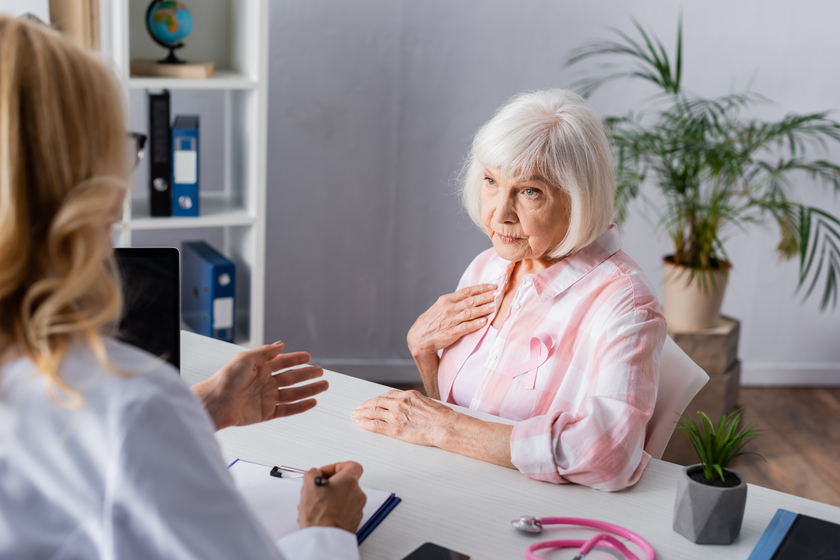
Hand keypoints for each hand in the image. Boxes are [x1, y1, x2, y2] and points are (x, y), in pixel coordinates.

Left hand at [192, 341, 327, 429]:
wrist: (216, 403)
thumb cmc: (225, 379)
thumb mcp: (245, 359)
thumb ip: (264, 352)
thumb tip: (280, 344)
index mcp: (260, 368)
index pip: (282, 362)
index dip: (296, 359)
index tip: (308, 356)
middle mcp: (265, 383)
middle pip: (291, 377)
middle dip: (307, 374)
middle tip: (321, 371)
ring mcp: (267, 398)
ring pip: (293, 393)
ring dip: (309, 389)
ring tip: (324, 385)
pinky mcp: (266, 413)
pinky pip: (287, 409)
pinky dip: (301, 406)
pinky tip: (312, 401)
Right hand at [298, 461, 366, 531]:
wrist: (324, 538)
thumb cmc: (319, 514)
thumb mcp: (309, 485)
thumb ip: (313, 473)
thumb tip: (314, 473)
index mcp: (350, 481)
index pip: (351, 465)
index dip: (336, 467)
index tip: (325, 473)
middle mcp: (357, 494)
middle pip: (345, 483)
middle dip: (329, 485)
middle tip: (317, 490)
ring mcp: (357, 509)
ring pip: (343, 498)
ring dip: (329, 499)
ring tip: (314, 505)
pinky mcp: (354, 521)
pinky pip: (343, 511)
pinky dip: (333, 511)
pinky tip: (320, 515)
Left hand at [351, 390, 455, 446]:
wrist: (445, 426)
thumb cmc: (442, 416)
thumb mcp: (428, 402)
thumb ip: (416, 403)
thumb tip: (413, 407)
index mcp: (407, 395)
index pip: (386, 395)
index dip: (376, 399)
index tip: (371, 401)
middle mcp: (399, 403)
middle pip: (376, 402)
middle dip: (365, 405)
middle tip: (357, 408)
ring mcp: (396, 416)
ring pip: (373, 412)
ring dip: (361, 414)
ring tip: (355, 415)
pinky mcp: (395, 429)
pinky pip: (375, 425)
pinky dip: (365, 423)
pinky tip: (360, 423)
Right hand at [407, 284, 495, 357]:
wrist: (418, 338)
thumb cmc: (431, 322)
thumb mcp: (439, 307)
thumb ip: (453, 302)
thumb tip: (469, 297)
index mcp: (446, 300)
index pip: (467, 291)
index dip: (481, 288)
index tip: (493, 286)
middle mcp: (448, 309)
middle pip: (471, 301)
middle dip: (486, 297)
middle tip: (498, 294)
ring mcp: (450, 321)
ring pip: (470, 312)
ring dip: (483, 309)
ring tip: (495, 306)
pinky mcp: (451, 333)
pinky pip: (465, 327)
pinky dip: (475, 324)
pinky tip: (485, 322)